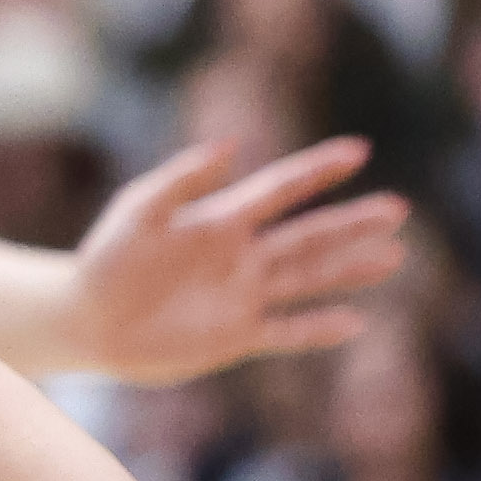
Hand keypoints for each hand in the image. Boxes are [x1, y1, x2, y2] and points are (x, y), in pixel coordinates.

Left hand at [63, 136, 410, 384]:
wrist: (82, 320)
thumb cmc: (104, 260)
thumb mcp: (139, 211)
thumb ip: (182, 178)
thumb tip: (232, 144)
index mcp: (219, 220)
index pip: (280, 189)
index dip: (318, 170)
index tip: (359, 150)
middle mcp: (239, 256)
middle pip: (308, 235)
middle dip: (352, 222)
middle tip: (398, 208)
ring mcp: (241, 296)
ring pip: (307, 279)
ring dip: (350, 268)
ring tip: (394, 256)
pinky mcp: (234, 336)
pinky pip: (285, 332)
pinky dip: (318, 328)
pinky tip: (354, 322)